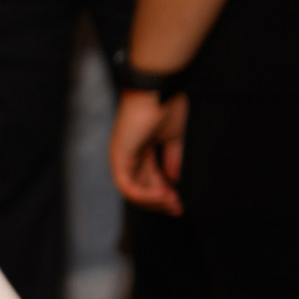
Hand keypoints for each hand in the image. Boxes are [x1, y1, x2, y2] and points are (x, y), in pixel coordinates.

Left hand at [110, 90, 187, 214]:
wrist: (157, 88)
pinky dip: (144, 194)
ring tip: (171, 204)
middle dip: (159, 202)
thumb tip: (175, 179)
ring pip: (132, 191)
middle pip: (140, 188)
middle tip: (177, 210)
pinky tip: (162, 195)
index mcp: (139, 149)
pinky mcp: (119, 156)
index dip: (164, 193)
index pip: (149, 179)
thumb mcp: (173, 137)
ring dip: (152, 201)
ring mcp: (120, 156)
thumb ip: (172, 159)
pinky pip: (127, 186)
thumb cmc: (166, 105)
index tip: (179, 205)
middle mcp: (126, 155)